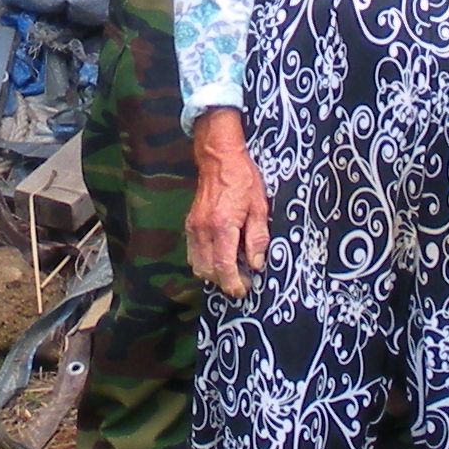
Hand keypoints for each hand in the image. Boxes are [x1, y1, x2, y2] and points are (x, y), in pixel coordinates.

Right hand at [186, 116, 271, 298]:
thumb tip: (256, 264)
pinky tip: (220, 257)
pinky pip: (193, 253)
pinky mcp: (190, 224)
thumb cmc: (242, 178)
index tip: (245, 290)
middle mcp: (203, 229)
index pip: (223, 267)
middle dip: (224, 281)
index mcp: (222, 226)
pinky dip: (204, 262)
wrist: (219, 158)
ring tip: (233, 269)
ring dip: (213, 273)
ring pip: (197, 265)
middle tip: (243, 280)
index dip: (234, 283)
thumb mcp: (259, 206)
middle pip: (208, 271)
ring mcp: (193, 227)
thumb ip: (257, 238)